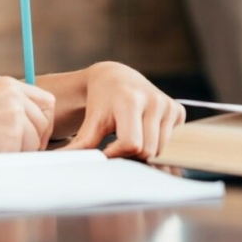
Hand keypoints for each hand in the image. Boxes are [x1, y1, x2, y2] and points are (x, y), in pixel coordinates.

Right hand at [0, 76, 55, 153]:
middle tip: (14, 150)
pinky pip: (26, 153)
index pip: (46, 102)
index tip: (32, 137)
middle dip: (35, 140)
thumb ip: (11, 111)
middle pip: (45, 122)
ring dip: (21, 151)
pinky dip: (12, 159)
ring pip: (37, 140)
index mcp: (7, 85)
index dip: (43, 122)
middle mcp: (14, 94)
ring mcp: (14, 112)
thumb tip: (40, 131)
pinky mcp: (13, 131)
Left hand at [62, 62, 184, 159]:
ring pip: (161, 150)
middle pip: (147, 151)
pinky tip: (144, 132)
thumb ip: (82, 145)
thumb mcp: (92, 121)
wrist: (115, 77)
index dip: (117, 154)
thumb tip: (64, 164)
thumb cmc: (101, 101)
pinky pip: (171, 142)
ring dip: (144, 152)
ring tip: (128, 140)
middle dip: (131, 155)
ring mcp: (167, 105)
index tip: (106, 152)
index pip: (131, 144)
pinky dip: (157, 144)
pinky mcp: (177, 110)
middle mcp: (153, 100)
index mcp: (130, 101)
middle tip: (117, 147)